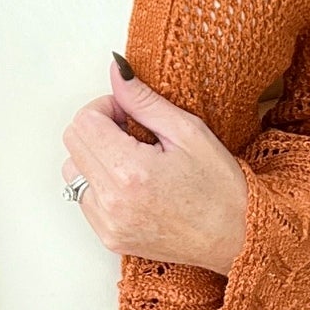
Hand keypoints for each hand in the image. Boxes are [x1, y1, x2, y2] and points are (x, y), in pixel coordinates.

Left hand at [60, 53, 249, 276]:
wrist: (236, 238)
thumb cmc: (220, 188)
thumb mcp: (188, 132)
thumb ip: (143, 100)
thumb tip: (115, 71)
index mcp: (130, 171)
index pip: (84, 121)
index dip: (105, 107)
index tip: (129, 113)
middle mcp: (112, 202)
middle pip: (73, 144)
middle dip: (98, 128)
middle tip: (133, 132)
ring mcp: (108, 224)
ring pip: (73, 172)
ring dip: (95, 157)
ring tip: (133, 160)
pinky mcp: (110, 239)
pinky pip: (85, 199)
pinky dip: (100, 184)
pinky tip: (133, 184)